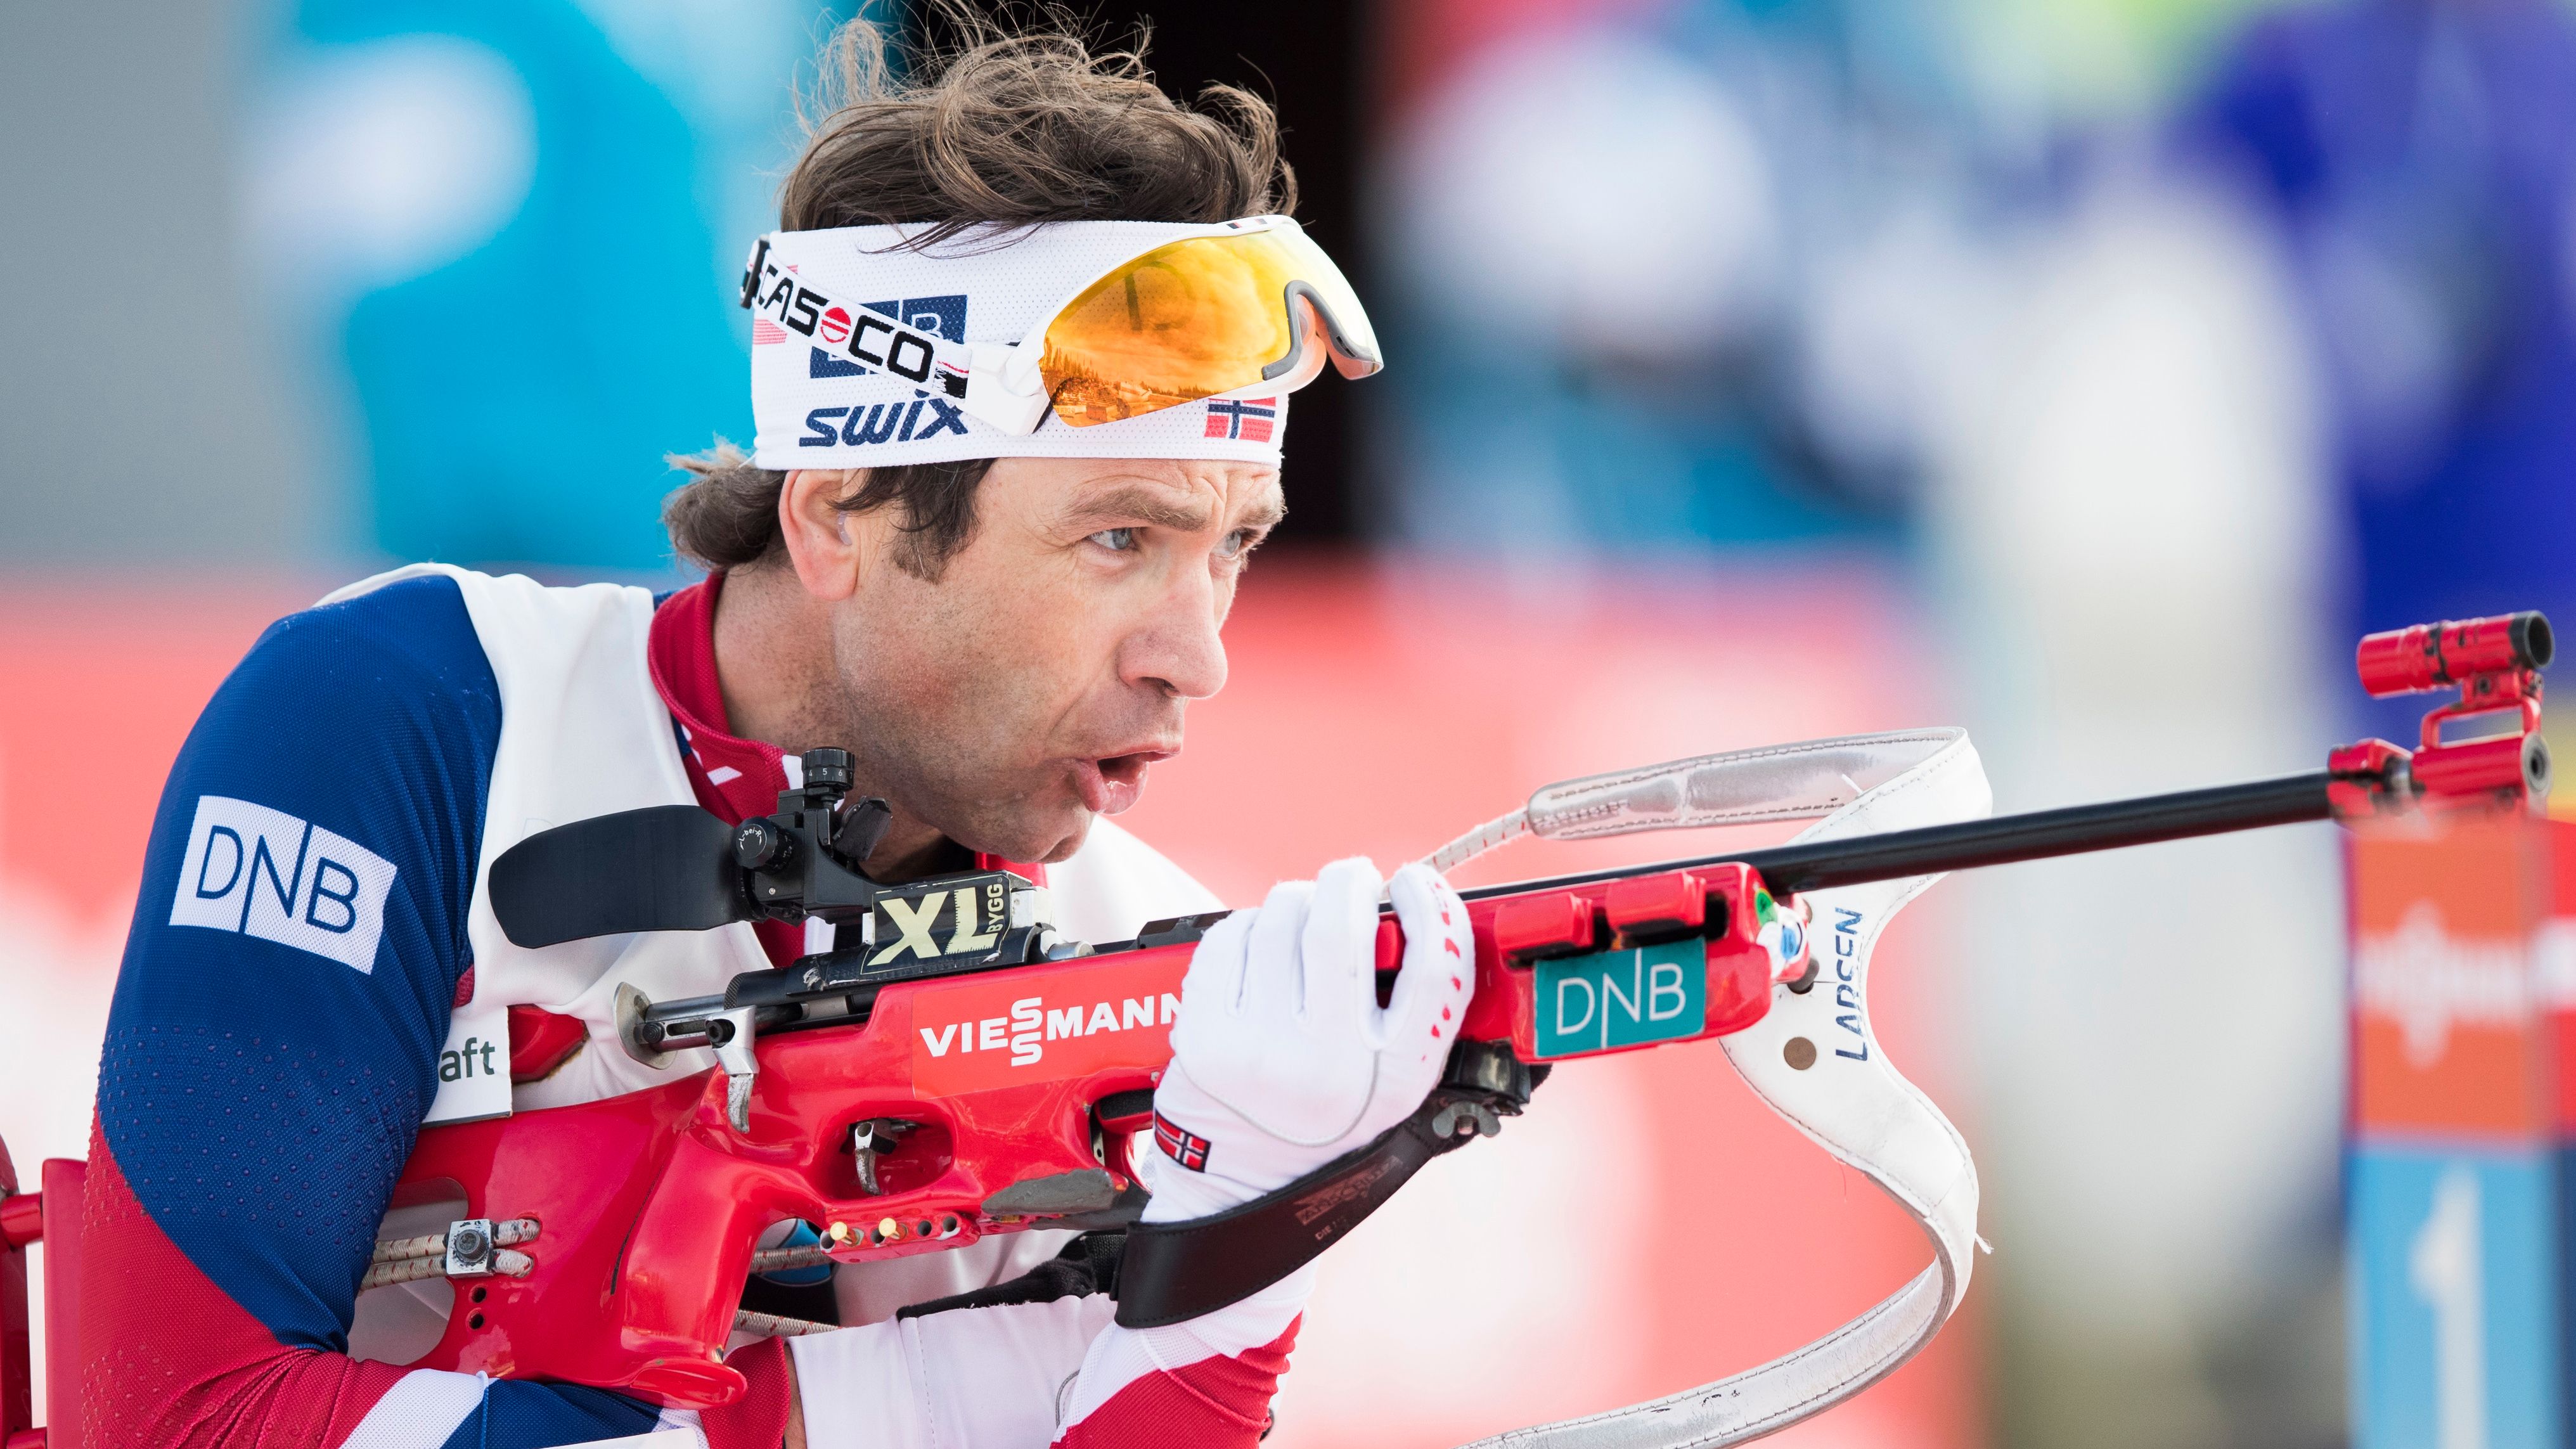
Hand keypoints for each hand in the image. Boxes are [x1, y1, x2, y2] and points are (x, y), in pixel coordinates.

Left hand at [1143, 857, 1475, 1222]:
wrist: (1236, 1193)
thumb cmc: (1323, 1130)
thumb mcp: (1390, 1093)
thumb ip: (1414, 1019)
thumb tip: (1413, 917)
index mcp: (1395, 1081)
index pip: (1436, 968)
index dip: (1433, 907)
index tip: (1417, 882)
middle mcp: (1328, 1066)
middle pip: (1342, 925)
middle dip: (1349, 880)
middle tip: (1353, 879)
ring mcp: (1260, 1049)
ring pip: (1281, 917)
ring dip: (1296, 900)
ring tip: (1302, 921)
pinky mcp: (1205, 1037)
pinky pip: (1231, 936)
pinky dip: (1249, 926)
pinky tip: (1259, 950)